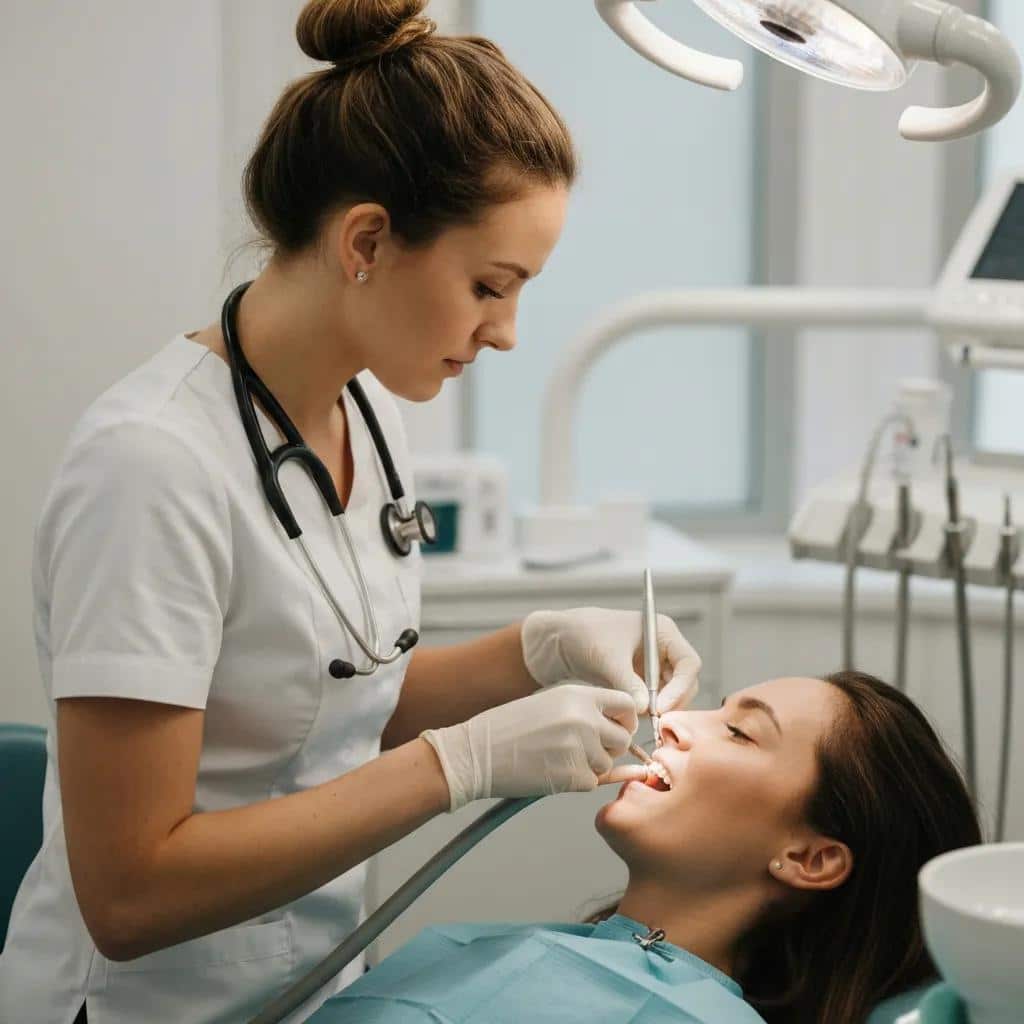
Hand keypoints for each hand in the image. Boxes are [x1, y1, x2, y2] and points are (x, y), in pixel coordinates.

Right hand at [420, 684, 638, 811]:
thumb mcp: (550, 706)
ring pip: (607, 764)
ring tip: (556, 757)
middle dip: (609, 748)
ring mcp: (579, 747)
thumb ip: (588, 715)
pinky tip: (549, 770)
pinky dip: (575, 782)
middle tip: (581, 750)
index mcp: (579, 694)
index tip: (614, 729)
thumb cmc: (510, 728)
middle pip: (623, 739)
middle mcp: (583, 718)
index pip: (627, 705)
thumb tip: (629, 735)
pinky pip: (590, 783)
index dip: (624, 720)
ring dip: (590, 766)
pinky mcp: (571, 776)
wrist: (475, 752)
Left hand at [521, 607, 701, 714]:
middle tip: (654, 722)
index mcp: (662, 632)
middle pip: (683, 683)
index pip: (688, 664)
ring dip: (657, 709)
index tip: (660, 707)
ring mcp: (650, 666)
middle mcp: (661, 649)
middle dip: (671, 702)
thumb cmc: (583, 635)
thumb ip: (628, 683)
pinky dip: (644, 710)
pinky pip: (651, 700)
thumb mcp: (607, 658)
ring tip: (635, 716)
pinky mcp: (637, 680)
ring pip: (668, 695)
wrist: (556, 639)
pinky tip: (628, 714)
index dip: (680, 688)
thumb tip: (647, 709)